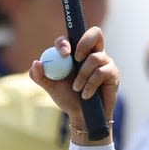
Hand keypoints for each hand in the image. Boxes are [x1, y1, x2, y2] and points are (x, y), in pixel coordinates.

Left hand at [28, 28, 118, 142]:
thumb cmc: (67, 98)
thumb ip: (40, 76)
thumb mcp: (50, 87)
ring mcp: (105, 62)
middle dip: (84, 43)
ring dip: (83, 75)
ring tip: (77, 88)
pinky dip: (90, 85)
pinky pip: (101, 72)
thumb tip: (36, 63)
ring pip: (94, 58)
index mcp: (76, 52)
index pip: (73, 37)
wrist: (82, 116)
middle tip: (75, 59)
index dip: (67, 41)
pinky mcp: (112, 72)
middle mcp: (92, 53)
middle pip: (95, 33)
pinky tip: (86, 95)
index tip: (63, 53)